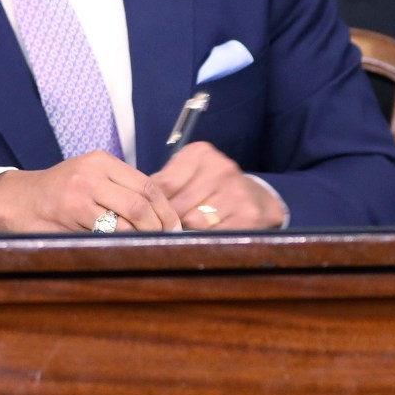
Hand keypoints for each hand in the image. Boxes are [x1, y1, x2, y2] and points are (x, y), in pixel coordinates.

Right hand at [0, 152, 182, 234]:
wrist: (15, 200)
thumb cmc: (56, 193)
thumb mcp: (87, 178)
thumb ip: (117, 187)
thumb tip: (158, 214)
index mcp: (102, 161)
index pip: (147, 184)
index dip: (165, 208)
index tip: (174, 225)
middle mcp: (93, 172)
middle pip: (141, 201)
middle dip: (159, 225)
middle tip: (167, 240)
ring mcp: (81, 191)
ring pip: (127, 217)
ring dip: (144, 236)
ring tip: (150, 246)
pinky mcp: (71, 212)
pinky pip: (106, 230)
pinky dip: (122, 242)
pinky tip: (127, 249)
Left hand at [153, 142, 284, 229]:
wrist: (258, 198)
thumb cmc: (212, 188)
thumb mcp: (188, 175)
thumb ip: (163, 185)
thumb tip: (136, 204)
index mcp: (200, 154)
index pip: (163, 184)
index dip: (153, 205)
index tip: (149, 216)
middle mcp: (221, 168)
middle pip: (177, 206)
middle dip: (168, 221)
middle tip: (165, 230)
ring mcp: (236, 191)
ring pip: (194, 222)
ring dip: (186, 231)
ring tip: (185, 233)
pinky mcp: (248, 215)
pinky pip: (214, 235)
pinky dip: (204, 240)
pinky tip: (203, 238)